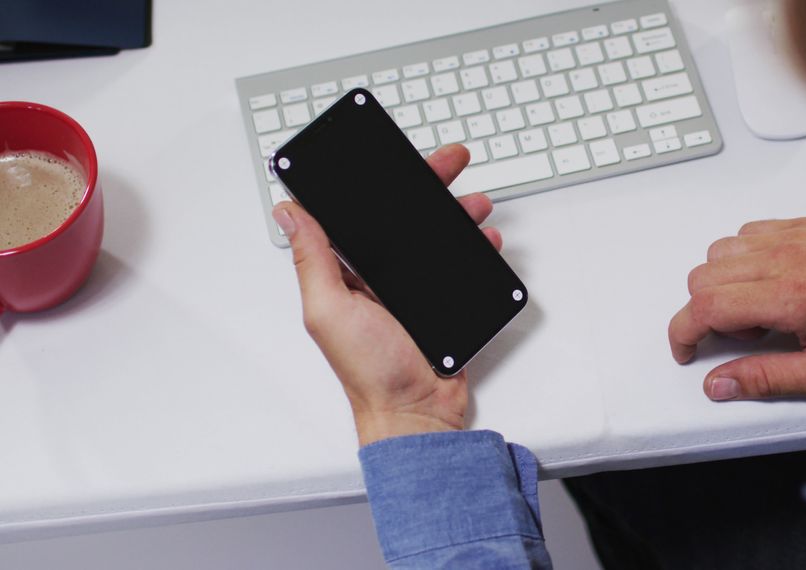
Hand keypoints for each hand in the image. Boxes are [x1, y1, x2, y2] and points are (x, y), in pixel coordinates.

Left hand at [272, 145, 500, 444]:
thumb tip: (288, 212)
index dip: (371, 183)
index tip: (388, 156)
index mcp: (345, 272)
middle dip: (428, 186)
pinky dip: (476, 247)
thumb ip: (312, 260)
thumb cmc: (369, 373)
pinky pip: (460, 263)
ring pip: (436, 235)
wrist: (417, 412)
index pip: (355, 214)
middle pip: (402, 216)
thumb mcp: (329, 310)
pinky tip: (484, 240)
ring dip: (457, 213)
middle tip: (450, 163)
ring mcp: (412, 287)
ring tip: (474, 203)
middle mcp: (377, 275)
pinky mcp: (442, 299)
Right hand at [668, 217, 805, 400]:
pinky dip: (743, 258)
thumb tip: (719, 383)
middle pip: (703, 277)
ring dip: (723, 284)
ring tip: (760, 310)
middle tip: (743, 337)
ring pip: (719, 251)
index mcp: (791, 298)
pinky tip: (771, 282)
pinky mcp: (802, 225)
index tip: (686, 350)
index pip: (705, 305)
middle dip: (704, 313)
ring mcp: (793, 236)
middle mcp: (786, 258)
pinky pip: (747, 233)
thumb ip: (767, 379)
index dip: (683, 332)